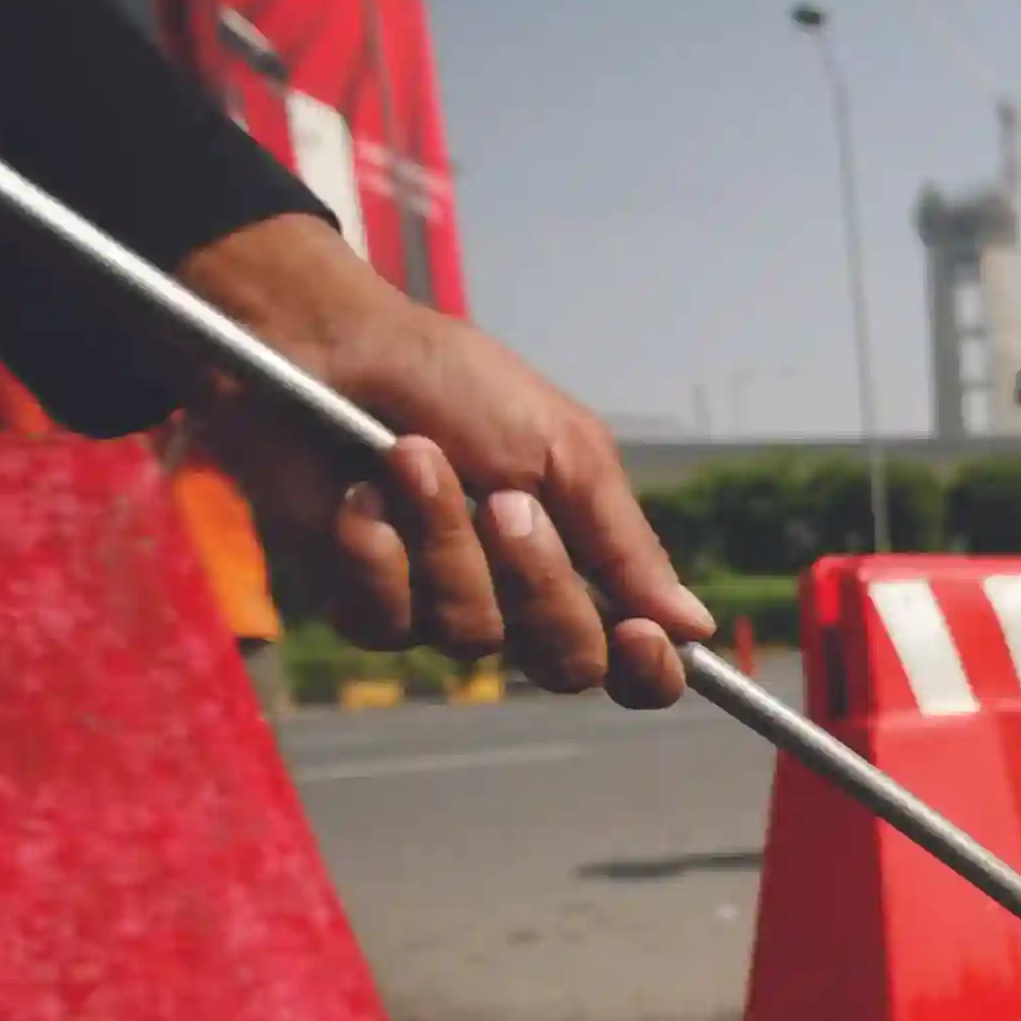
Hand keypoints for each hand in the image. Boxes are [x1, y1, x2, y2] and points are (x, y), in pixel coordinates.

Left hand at [175, 216, 711, 704]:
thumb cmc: (451, 382)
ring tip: (410, 458)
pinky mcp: (360, 604)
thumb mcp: (564, 450)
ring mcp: (436, 606)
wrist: (325, 350)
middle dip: (538, 581)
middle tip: (506, 501)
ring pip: (473, 636)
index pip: (632, 661)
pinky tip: (356, 493)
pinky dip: (376, 551)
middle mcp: (515, 598)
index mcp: (577, 561)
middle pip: (564, 662)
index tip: (643, 636)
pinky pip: (389, 624)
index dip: (648, 670)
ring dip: (445, 539)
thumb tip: (695, 627)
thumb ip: (626, 545)